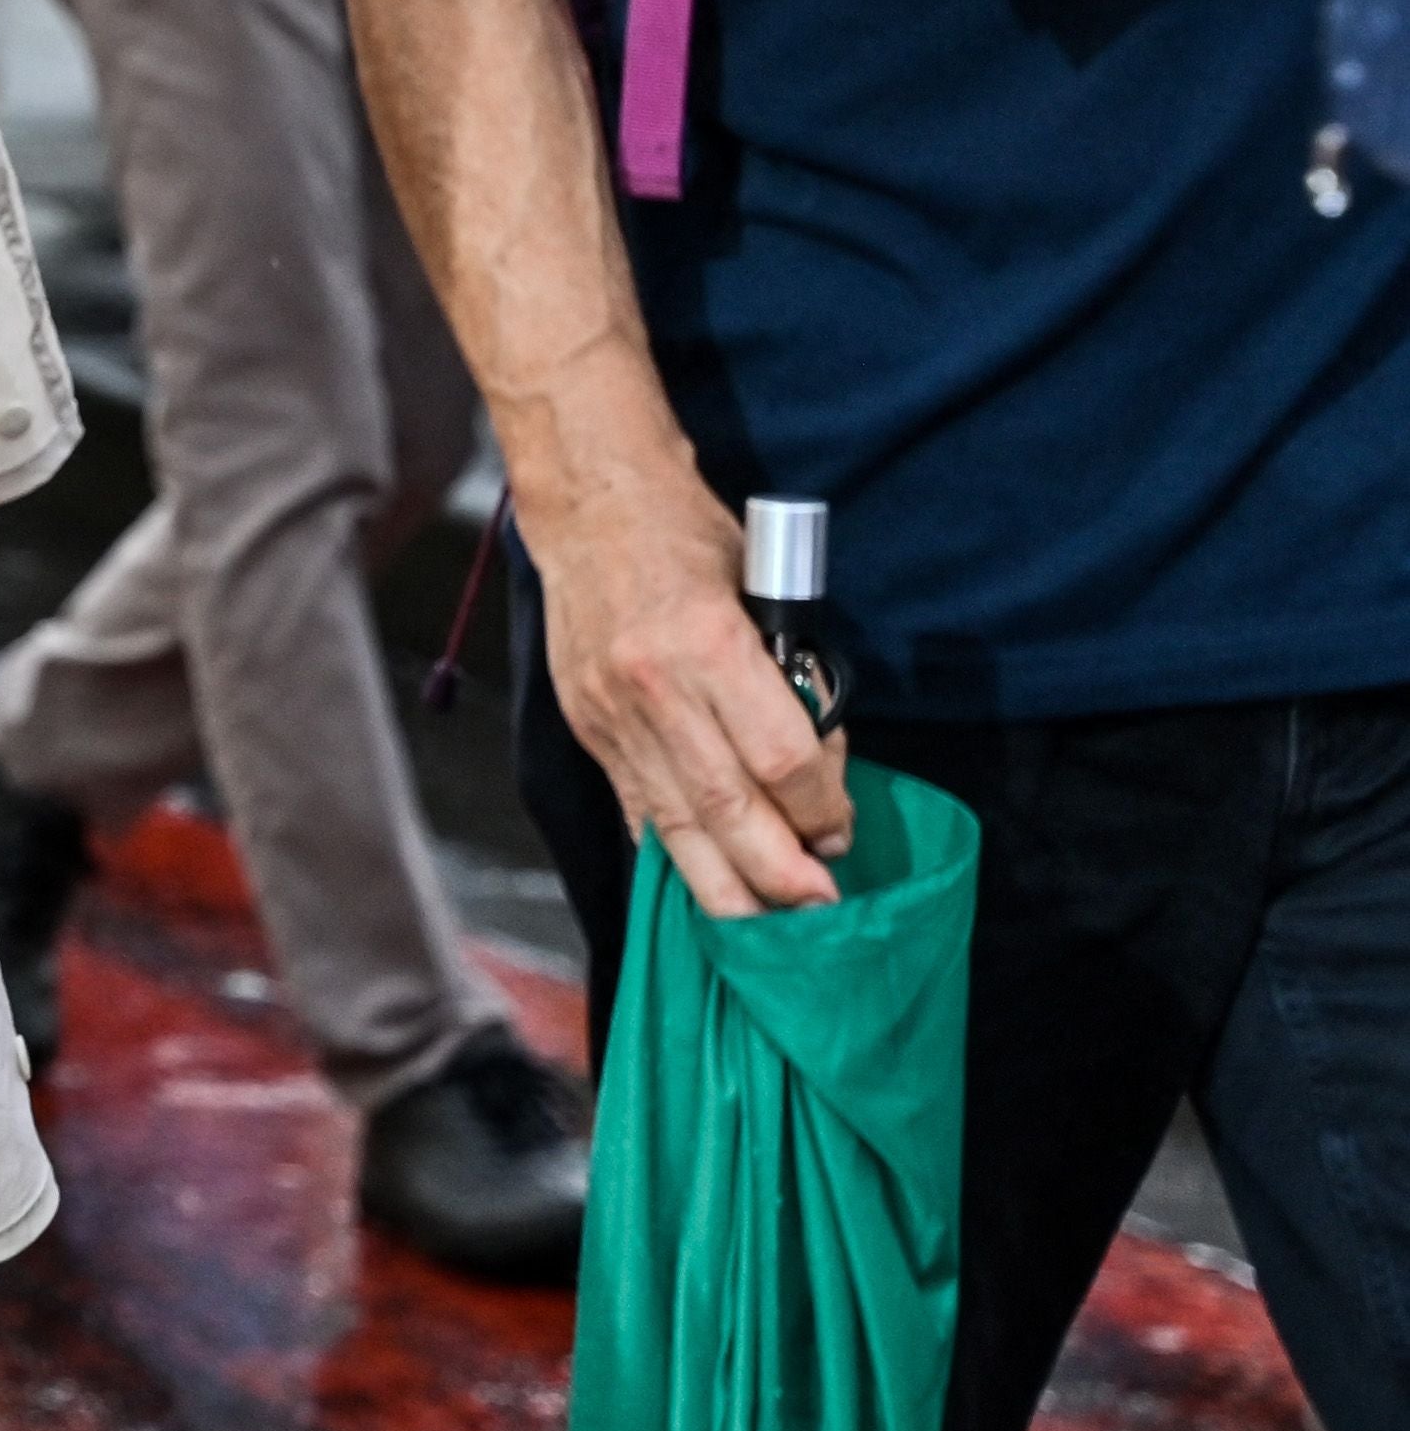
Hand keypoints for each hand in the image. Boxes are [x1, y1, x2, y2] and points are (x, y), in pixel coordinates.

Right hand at [532, 446, 853, 917]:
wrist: (589, 504)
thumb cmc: (687, 534)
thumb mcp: (762, 590)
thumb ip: (787, 679)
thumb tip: (817, 764)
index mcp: (707, 642)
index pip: (780, 759)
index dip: (822, 807)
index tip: (842, 828)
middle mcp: (654, 687)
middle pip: (727, 808)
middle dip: (780, 871)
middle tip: (819, 907)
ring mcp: (611, 712)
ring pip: (673, 824)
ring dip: (724, 884)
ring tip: (764, 926)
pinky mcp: (587, 724)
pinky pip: (632, 804)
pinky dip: (667, 850)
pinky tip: (697, 883)